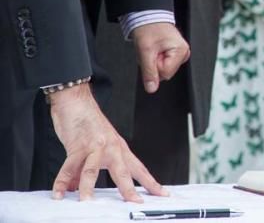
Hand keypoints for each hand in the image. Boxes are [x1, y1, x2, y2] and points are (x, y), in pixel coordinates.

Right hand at [48, 83, 165, 201]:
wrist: (77, 101)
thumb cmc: (88, 123)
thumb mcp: (96, 147)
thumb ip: (87, 170)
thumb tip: (76, 189)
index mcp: (120, 149)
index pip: (139, 169)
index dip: (151, 182)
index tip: (163, 194)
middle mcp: (111, 148)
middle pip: (123, 172)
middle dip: (129, 189)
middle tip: (135, 203)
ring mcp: (95, 146)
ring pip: (92, 170)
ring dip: (88, 188)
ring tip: (87, 202)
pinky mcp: (77, 145)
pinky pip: (69, 167)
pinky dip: (62, 181)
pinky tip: (60, 193)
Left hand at [132, 23, 189, 93]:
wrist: (148, 18)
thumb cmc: (148, 30)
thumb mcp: (145, 52)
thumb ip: (149, 72)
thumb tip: (152, 89)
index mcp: (181, 51)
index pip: (165, 73)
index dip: (154, 67)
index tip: (151, 54)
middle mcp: (184, 52)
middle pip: (166, 73)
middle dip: (154, 65)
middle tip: (151, 52)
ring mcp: (181, 53)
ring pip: (165, 69)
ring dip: (155, 62)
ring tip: (152, 50)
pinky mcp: (177, 53)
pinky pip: (165, 64)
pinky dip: (157, 59)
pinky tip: (156, 50)